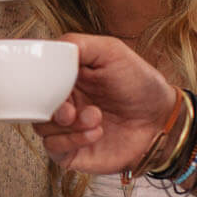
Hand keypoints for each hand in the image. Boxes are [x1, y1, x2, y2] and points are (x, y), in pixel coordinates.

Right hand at [28, 33, 176, 174]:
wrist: (163, 120)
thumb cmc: (140, 85)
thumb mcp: (111, 51)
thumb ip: (78, 44)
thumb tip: (49, 49)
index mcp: (65, 78)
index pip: (35, 78)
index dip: (38, 82)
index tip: (50, 83)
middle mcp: (63, 102)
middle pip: (33, 104)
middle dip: (52, 107)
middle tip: (71, 109)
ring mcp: (66, 128)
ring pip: (41, 127)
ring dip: (68, 125)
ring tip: (96, 118)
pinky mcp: (72, 152)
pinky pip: (54, 149)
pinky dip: (71, 141)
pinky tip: (95, 133)